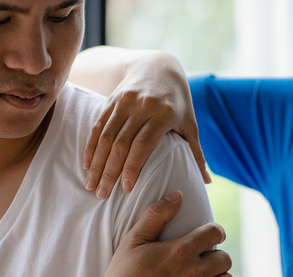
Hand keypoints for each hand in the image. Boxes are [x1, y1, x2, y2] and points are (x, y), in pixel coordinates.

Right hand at [82, 51, 209, 198]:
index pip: (143, 143)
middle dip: (110, 171)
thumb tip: (206, 182)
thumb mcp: (190, 123)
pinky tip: (86, 165)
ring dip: (97, 163)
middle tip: (102, 195)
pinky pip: (98, 126)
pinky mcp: (112, 100)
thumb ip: (196, 153)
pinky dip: (91, 147)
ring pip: (106, 136)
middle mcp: (142, 106)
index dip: (133, 166)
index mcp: (164, 113)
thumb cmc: (178, 100)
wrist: (159, 65)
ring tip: (92, 185)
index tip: (126, 189)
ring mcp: (124, 102)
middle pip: (121, 143)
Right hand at [91, 190, 234, 276]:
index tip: (207, 237)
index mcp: (182, 250)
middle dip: (216, 256)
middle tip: (204, 260)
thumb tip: (178, 195)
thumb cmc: (122, 276)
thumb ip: (156, 215)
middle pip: (225, 257)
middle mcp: (195, 271)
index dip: (213, 232)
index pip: (216, 232)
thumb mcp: (133, 240)